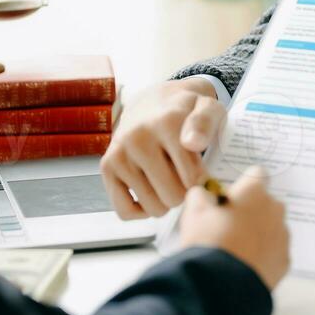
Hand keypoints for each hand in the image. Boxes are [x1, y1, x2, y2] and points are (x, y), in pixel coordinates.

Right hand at [101, 78, 224, 218]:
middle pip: (173, 196)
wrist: (151, 103)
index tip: (204, 173)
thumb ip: (207, 122)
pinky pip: (125, 211)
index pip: (192, 177)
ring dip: (166, 202)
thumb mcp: (207, 107)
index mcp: (167, 122)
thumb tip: (192, 142)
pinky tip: (152, 192)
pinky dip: (141, 211)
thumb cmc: (185, 112)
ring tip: (170, 180)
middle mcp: (138, 137)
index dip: (203, 182)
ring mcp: (119, 153)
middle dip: (185, 192)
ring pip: (153, 207)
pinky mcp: (107, 167)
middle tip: (185, 177)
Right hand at [179, 167, 290, 289]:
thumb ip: (201, 193)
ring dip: (257, 234)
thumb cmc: (209, 243)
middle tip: (227, 227)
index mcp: (254, 192)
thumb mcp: (194, 211)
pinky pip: (273, 252)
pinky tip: (243, 264)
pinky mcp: (284, 260)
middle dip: (250, 211)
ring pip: (270, 228)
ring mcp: (282, 236)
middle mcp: (274, 209)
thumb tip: (204, 192)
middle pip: (264, 203)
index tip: (233, 196)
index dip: (242, 185)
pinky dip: (262, 256)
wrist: (221, 284)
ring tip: (233, 250)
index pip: (256, 174)